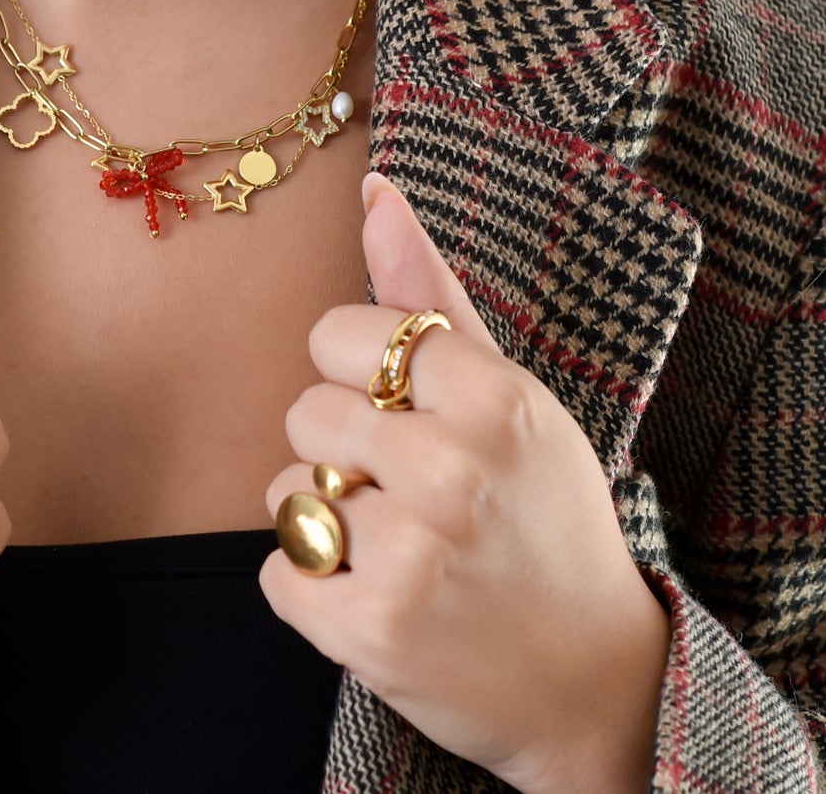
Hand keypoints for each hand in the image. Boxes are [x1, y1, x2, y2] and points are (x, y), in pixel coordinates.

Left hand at [260, 175, 670, 792]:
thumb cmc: (541, 516)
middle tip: (412, 491)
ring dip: (325, 519)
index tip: (399, 406)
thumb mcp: (508, 395)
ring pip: (285, 492)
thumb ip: (432, 291)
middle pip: (305, 413)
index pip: (339, 335)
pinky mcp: (370, 629)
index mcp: (492, 398)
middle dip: (342, 451)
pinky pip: (277, 569)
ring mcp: (412, 555)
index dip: (356, 373)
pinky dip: (311, 585)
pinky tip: (379, 594)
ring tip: (402, 546)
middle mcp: (453, 470)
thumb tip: (374, 188)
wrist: (594, 682)